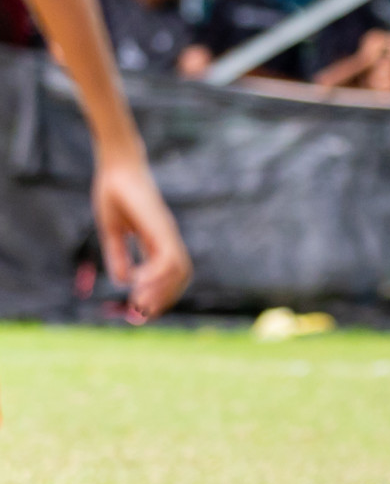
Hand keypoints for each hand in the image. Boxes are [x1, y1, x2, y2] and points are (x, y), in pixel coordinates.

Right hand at [92, 156, 190, 319]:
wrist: (118, 169)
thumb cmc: (115, 196)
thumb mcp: (114, 233)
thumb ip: (119, 256)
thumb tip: (124, 281)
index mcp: (158, 241)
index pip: (169, 275)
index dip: (158, 294)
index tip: (140, 310)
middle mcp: (167, 239)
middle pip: (180, 276)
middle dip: (164, 299)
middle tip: (141, 314)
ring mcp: (167, 232)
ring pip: (179, 270)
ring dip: (162, 291)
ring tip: (140, 303)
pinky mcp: (161, 226)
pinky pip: (168, 256)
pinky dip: (157, 273)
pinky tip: (138, 282)